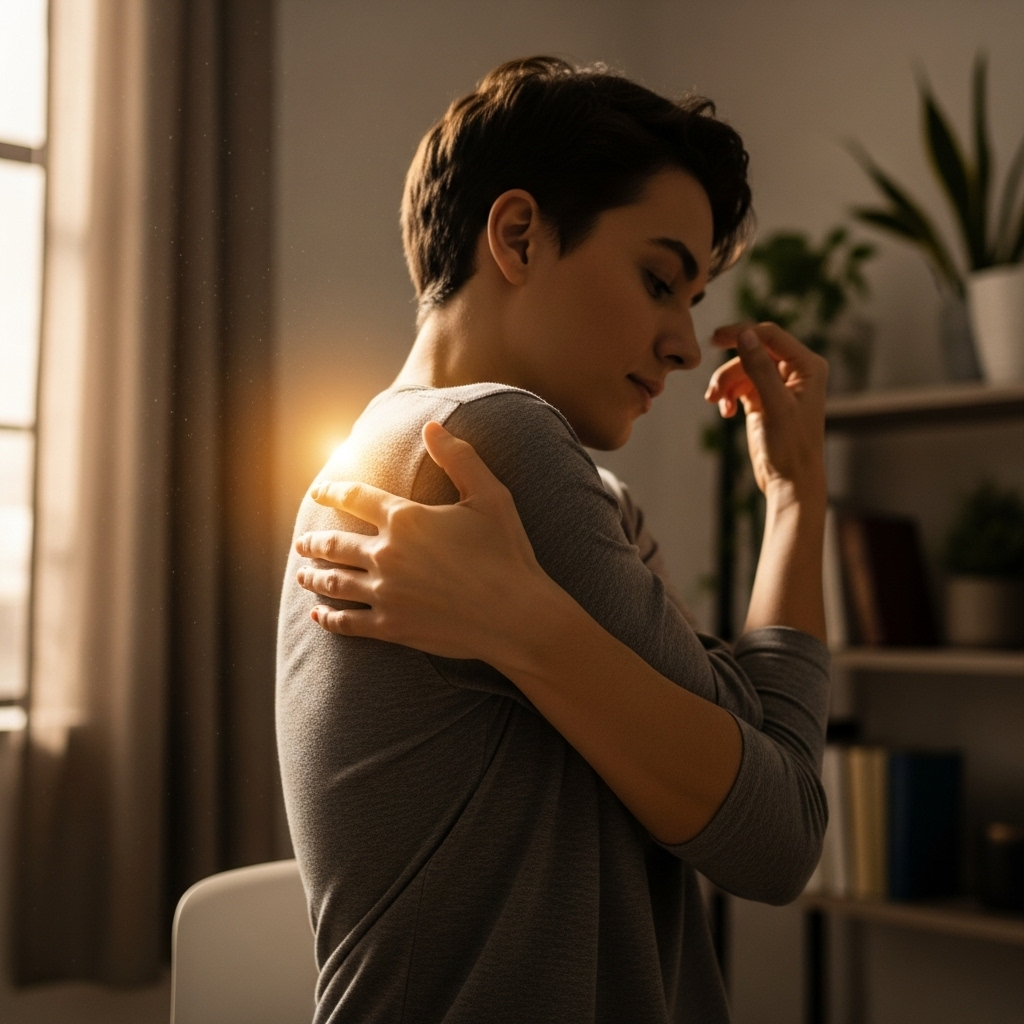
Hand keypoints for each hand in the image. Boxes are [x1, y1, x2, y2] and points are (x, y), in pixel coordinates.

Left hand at [294, 421, 550, 657]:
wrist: (516, 616)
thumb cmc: (508, 553)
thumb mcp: (489, 496)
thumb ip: (459, 458)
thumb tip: (432, 427)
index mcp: (406, 519)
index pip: (355, 497)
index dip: (332, 491)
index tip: (319, 492)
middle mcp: (387, 554)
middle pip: (335, 544)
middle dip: (315, 542)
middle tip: (303, 542)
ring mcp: (385, 593)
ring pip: (335, 582)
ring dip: (314, 576)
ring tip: (304, 573)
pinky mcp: (391, 627)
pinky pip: (348, 622)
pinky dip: (329, 618)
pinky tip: (319, 615)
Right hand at [703, 323, 827, 501]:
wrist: (790, 481)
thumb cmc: (791, 446)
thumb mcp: (774, 405)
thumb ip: (760, 368)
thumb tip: (744, 335)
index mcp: (808, 366)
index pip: (770, 335)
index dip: (742, 333)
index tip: (714, 339)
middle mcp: (796, 371)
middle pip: (753, 352)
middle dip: (730, 370)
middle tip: (712, 390)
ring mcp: (779, 385)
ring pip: (743, 369)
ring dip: (725, 384)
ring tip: (716, 403)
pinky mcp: (764, 400)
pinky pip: (740, 385)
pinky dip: (729, 395)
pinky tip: (725, 412)